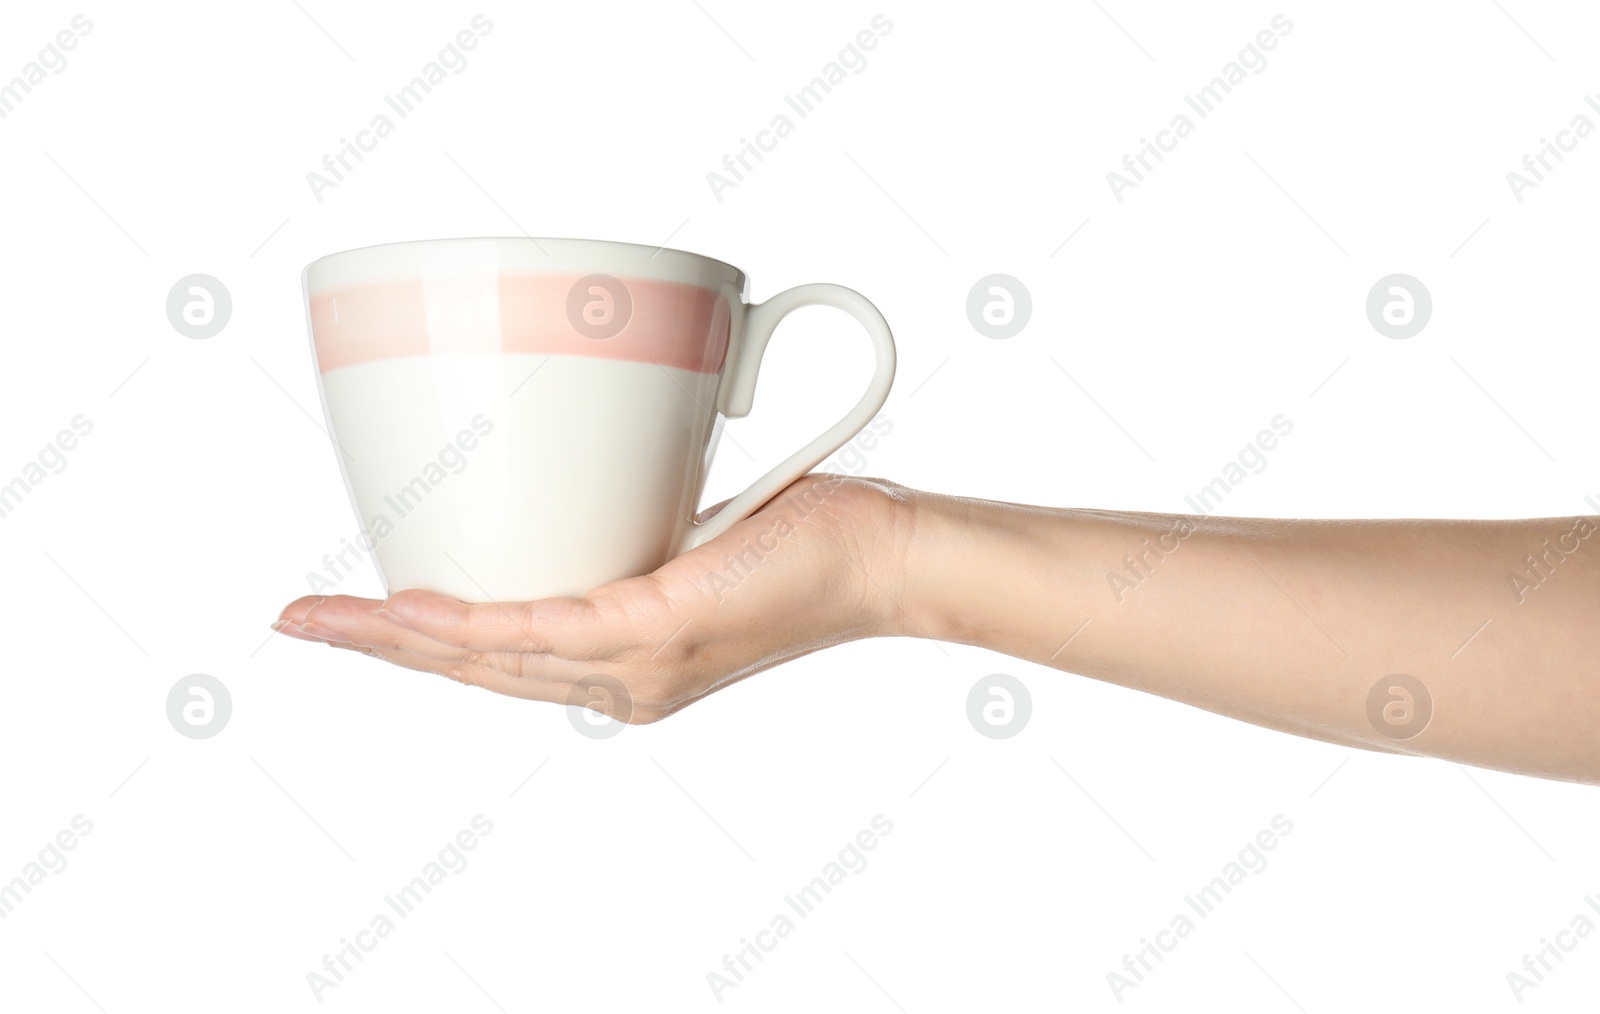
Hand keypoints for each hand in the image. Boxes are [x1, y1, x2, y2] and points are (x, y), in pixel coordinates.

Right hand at [273, 474, 910, 721]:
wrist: (881, 556)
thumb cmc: (797, 535)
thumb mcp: (683, 527)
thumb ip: (619, 515)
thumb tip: (568, 450)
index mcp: (620, 664)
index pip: (500, 660)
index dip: (419, 642)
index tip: (357, 615)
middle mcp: (621, 682)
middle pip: (473, 670)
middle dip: (374, 647)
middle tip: (297, 619)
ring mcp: (637, 666)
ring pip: (489, 659)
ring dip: (393, 638)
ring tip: (320, 616)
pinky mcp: (658, 629)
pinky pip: (543, 628)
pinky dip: (469, 619)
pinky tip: (410, 609)